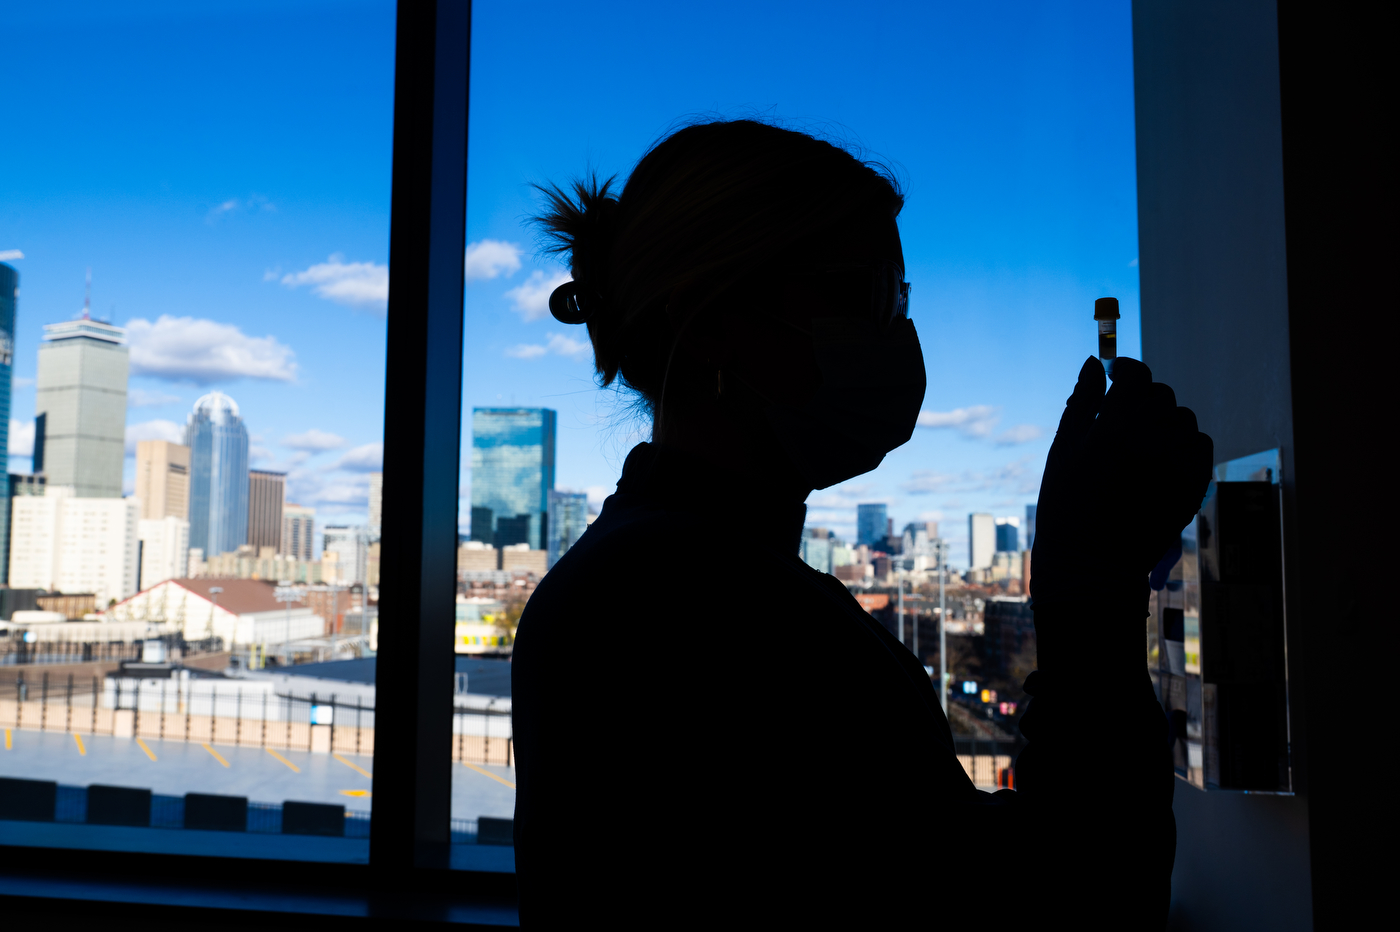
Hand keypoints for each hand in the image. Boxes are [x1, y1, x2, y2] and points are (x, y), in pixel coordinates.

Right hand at [1030, 357, 1211, 613]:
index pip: (1136, 376)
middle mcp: (1153, 442)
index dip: (1126, 369)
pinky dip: (1184, 443)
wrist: (1091, 563)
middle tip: (1121, 417)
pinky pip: (1200, 445)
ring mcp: (1178, 465)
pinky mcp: (1194, 485)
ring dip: (1163, 420)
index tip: (1116, 376)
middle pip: (1161, 395)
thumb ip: (1080, 402)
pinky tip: (1162, 457)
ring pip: (1184, 419)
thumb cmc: (1066, 507)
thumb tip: (1094, 362)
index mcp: (1115, 430)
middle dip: (1141, 398)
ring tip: (1141, 440)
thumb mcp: (1062, 450)